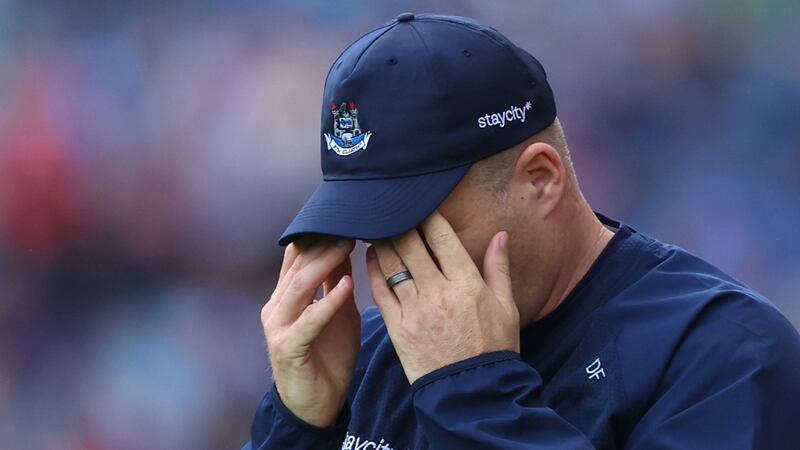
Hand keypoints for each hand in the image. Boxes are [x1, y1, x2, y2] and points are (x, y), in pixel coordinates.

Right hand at [261, 237, 359, 426]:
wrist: (315, 404)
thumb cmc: (327, 356)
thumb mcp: (336, 312)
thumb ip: (335, 283)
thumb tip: (345, 247)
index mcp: (286, 296)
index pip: (297, 257)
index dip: (317, 235)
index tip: (342, 214)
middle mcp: (277, 307)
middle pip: (298, 266)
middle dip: (324, 243)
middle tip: (350, 220)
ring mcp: (279, 327)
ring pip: (300, 286)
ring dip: (325, 263)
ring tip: (348, 242)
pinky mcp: (289, 348)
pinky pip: (310, 320)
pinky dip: (329, 301)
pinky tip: (347, 285)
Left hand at [365, 211, 519, 383]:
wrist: (471, 394)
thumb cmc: (493, 348)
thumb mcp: (507, 307)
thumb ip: (499, 268)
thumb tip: (500, 235)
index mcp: (467, 284)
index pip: (442, 238)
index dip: (428, 216)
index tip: (419, 204)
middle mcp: (438, 292)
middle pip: (411, 245)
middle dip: (399, 222)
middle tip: (390, 208)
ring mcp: (415, 310)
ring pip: (391, 264)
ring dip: (382, 240)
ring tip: (376, 225)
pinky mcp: (397, 327)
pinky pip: (380, 290)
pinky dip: (373, 268)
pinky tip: (371, 255)